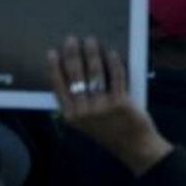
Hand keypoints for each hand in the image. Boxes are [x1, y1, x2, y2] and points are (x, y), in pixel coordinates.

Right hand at [47, 36, 171, 175]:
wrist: (133, 146)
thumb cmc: (107, 129)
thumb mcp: (83, 121)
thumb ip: (75, 101)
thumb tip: (70, 68)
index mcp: (70, 115)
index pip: (58, 86)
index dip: (54, 68)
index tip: (52, 52)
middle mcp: (83, 111)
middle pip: (76, 76)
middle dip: (72, 54)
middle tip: (71, 39)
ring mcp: (101, 107)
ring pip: (95, 73)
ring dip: (92, 54)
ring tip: (90, 41)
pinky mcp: (120, 103)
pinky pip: (116, 76)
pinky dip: (113, 63)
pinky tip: (112, 53)